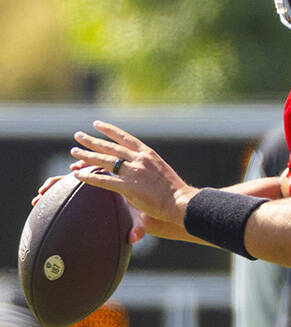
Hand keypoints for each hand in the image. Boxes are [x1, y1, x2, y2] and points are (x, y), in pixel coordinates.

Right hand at [33, 163, 146, 244]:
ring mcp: (88, 188)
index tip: (71, 173)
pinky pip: (66, 191)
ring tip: (38, 199)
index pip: (95, 173)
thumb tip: (132, 239)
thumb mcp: (140, 221)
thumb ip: (138, 229)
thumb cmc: (141, 215)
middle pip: (72, 178)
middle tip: (43, 191)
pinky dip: (55, 194)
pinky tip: (43, 202)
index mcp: (111, 183)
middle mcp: (96, 183)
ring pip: (67, 183)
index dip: (84, 171)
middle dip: (58, 182)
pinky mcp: (85, 193)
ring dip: (52, 188)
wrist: (140, 212)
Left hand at [69, 121, 198, 225]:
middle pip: (110, 147)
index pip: (124, 138)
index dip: (109, 130)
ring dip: (86, 156)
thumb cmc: (174, 191)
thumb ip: (146, 168)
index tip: (96, 124)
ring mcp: (133, 172)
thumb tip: (138, 169)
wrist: (181, 202)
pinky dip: (89, 176)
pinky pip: (103, 180)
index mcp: (148, 154)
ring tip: (73, 152)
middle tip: (78, 136)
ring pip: (104, 161)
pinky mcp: (128, 187)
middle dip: (92, 141)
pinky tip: (77, 175)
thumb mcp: (161, 171)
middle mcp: (139, 159)